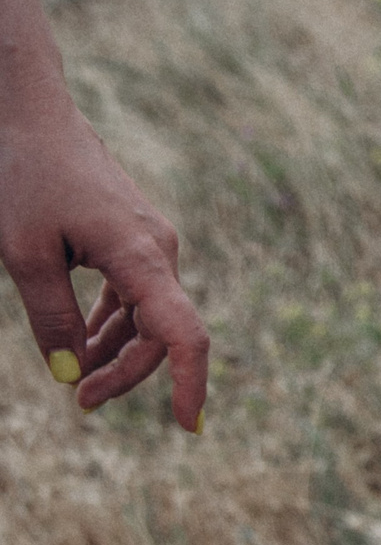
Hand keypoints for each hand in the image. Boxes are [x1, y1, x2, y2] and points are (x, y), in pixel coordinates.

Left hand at [0, 100, 209, 429]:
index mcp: (141, 257)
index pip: (183, 334)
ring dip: (114, 352)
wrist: (32, 116)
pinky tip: (82, 341)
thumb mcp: (24, 255)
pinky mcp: (134, 239)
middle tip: (77, 402)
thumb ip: (50, 318)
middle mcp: (160, 252)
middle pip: (160, 335)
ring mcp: (151, 244)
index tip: (188, 427)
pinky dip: (111, 324)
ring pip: (147, 317)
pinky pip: (135, 295)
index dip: (191, 384)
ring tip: (72, 378)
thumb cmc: (25, 177)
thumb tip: (68, 375)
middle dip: (124, 374)